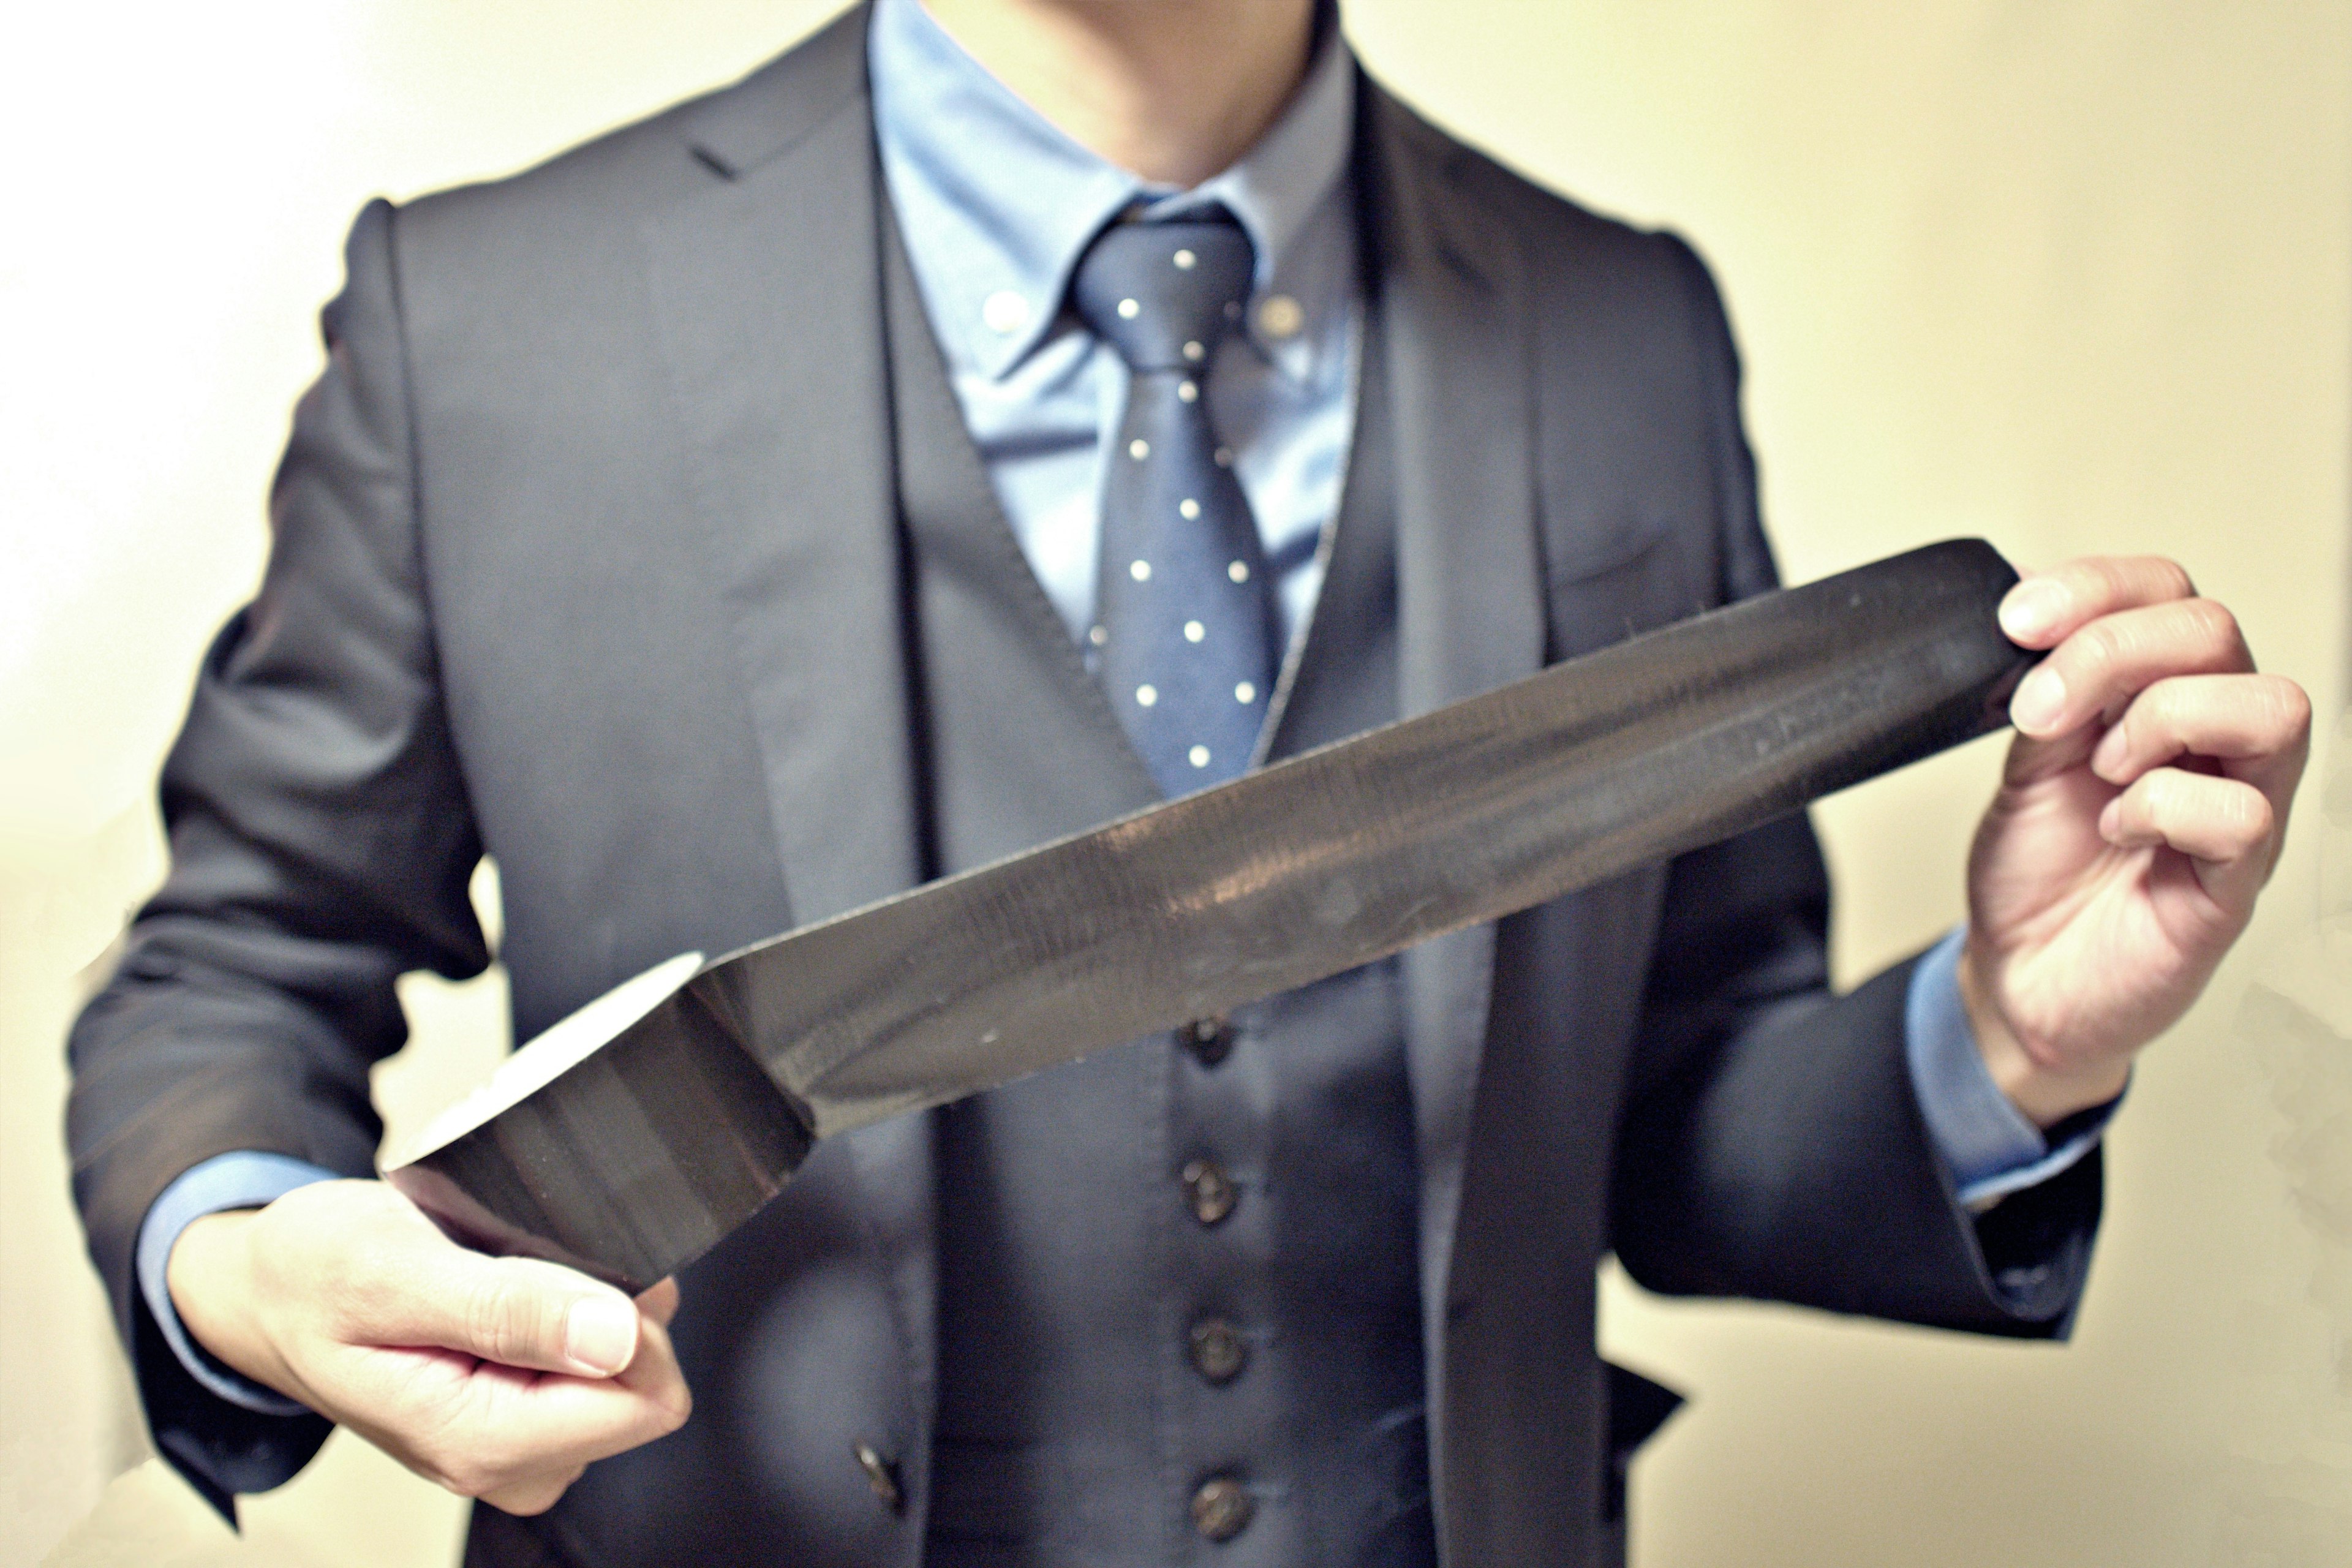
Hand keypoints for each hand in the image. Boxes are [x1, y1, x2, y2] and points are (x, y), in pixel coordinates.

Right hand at [167, 1179, 689, 1514]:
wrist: (261, 1291)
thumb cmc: (308, 1274)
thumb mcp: (392, 1268)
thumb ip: (506, 1308)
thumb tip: (614, 1338)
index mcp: (478, 1440)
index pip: (645, 1401)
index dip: (634, 1322)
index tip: (573, 1271)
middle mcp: (504, 1462)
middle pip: (642, 1388)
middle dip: (605, 1312)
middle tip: (517, 1266)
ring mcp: (512, 1444)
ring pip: (623, 1373)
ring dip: (581, 1309)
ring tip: (497, 1277)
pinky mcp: (516, 1416)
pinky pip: (592, 1365)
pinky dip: (565, 1314)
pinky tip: (503, 1291)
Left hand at [1960, 556, 2309, 1126]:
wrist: (2019, 978)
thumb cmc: (2036, 872)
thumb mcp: (2023, 761)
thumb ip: (2044, 691)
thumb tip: (2035, 610)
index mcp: (2164, 693)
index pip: (2168, 590)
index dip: (2096, 585)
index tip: (2017, 621)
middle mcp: (2216, 739)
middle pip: (2216, 629)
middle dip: (2110, 650)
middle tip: (2041, 710)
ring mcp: (2241, 805)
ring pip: (2271, 705)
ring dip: (2161, 719)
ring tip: (2099, 768)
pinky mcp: (2238, 878)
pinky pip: (2244, 811)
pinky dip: (2161, 807)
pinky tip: (2116, 830)